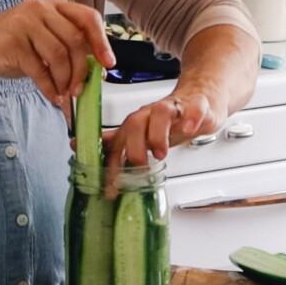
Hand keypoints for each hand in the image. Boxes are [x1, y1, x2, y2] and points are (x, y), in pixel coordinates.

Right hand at [0, 0, 115, 105]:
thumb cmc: (8, 48)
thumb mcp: (41, 41)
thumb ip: (65, 47)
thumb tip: (95, 67)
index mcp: (52, 6)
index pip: (87, 17)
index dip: (101, 41)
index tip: (108, 64)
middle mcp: (39, 8)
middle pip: (75, 40)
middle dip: (82, 70)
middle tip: (79, 90)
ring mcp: (24, 23)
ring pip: (59, 55)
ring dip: (65, 81)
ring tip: (63, 95)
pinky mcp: (12, 42)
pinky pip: (40, 69)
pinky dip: (49, 87)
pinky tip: (51, 96)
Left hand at [104, 78, 228, 196]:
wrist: (200, 98)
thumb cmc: (170, 120)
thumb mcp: (142, 134)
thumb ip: (117, 144)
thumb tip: (86, 150)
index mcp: (137, 123)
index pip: (118, 143)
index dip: (112, 164)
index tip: (112, 186)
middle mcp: (151, 114)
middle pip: (135, 123)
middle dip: (134, 147)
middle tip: (139, 166)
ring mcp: (174, 109)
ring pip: (161, 113)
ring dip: (158, 134)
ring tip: (161, 154)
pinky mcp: (198, 105)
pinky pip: (194, 107)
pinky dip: (191, 118)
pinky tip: (189, 129)